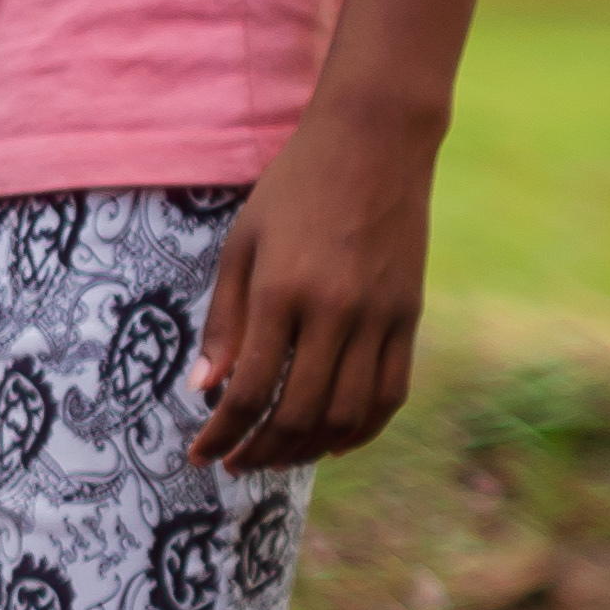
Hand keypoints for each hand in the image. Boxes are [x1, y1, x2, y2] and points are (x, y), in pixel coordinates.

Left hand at [186, 98, 437, 470]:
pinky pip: (392, 392)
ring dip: (309, 448)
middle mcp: (334, 311)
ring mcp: (379, 316)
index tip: (199, 454)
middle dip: (262, 451)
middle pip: (298, 413)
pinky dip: (364, 428)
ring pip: (349, 413)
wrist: (373, 144)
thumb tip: (205, 389)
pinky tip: (334, 441)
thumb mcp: (241, 244)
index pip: (248, 390)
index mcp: (281, 292)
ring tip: (277, 457)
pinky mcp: (410, 315)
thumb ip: (225, 319)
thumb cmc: (293, 189)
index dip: (221, 433)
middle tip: (235, 464)